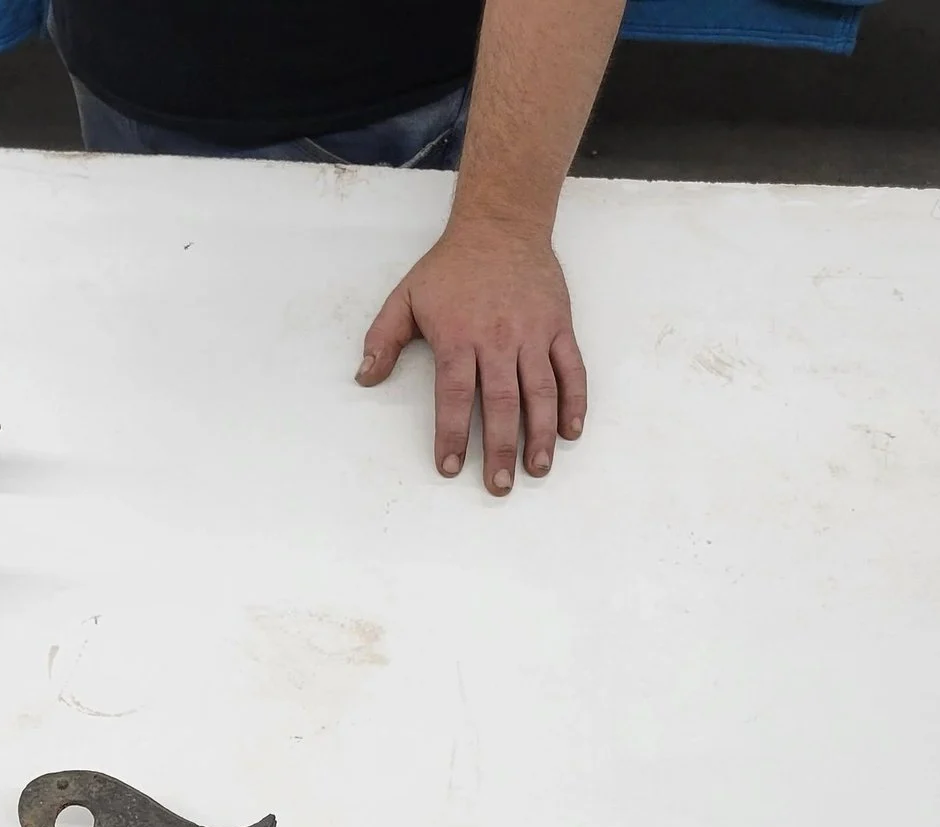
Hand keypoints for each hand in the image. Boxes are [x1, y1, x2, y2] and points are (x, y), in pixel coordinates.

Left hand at [357, 218, 587, 494]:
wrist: (501, 225)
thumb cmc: (450, 267)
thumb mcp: (406, 296)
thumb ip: (383, 339)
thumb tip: (364, 378)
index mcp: (459, 337)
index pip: (455, 395)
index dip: (453, 434)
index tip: (450, 467)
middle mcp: (499, 339)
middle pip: (502, 402)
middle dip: (501, 448)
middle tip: (499, 487)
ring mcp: (533, 334)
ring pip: (541, 392)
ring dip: (542, 435)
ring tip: (537, 470)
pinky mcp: (559, 327)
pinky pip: (571, 369)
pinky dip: (575, 401)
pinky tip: (571, 431)